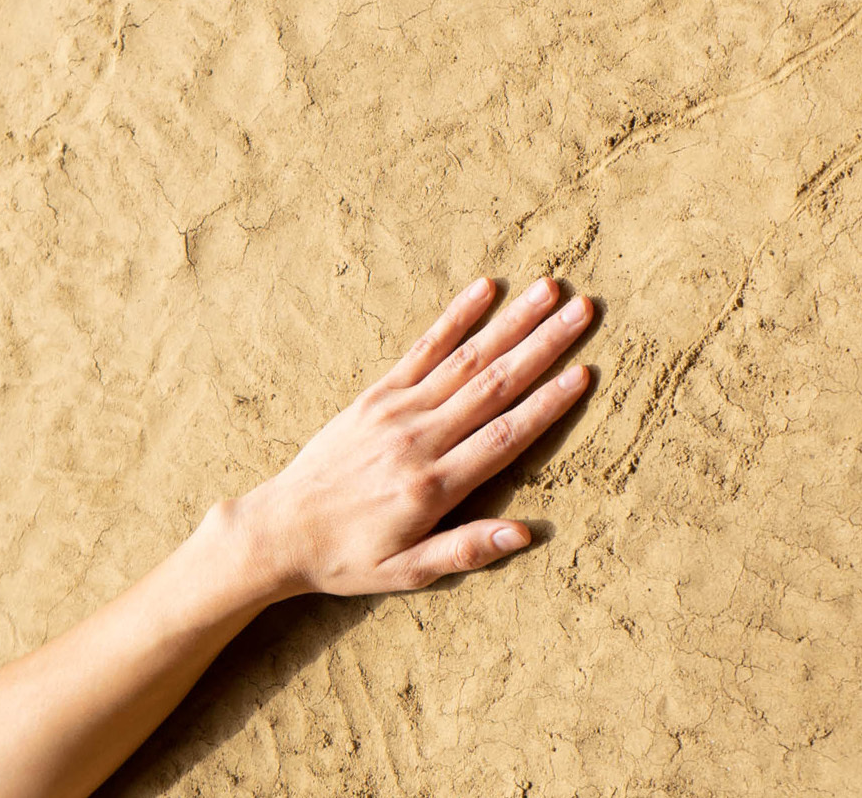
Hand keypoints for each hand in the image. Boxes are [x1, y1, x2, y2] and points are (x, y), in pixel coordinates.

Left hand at [226, 276, 593, 599]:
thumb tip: (525, 534)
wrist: (278, 530)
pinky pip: (422, 348)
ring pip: (466, 358)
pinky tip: (484, 288)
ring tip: (549, 289)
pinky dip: (455, 316)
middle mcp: (418, 440)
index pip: (503, 437)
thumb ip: (467, 551)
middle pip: (493, 385)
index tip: (583, 373)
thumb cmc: (347, 558)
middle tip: (583, 311)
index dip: (547, 404)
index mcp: (433, 486)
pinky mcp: (376, 394)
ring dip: (511, 320)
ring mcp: (396, 411)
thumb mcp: (407, 572)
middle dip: (543, 345)